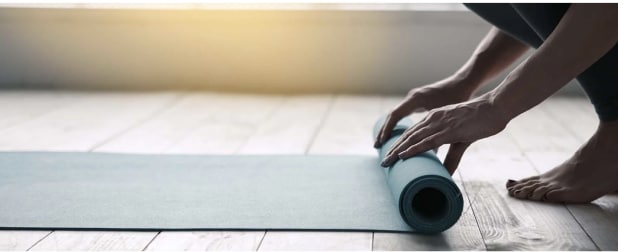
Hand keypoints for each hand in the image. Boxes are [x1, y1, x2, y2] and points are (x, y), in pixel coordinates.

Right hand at [374, 76, 475, 147]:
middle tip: (376, 146)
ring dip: (389, 129)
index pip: (395, 115)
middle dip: (384, 131)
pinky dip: (397, 124)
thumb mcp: (447, 117)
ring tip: (381, 143)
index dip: (387, 130)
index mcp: (416, 99)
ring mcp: (414, 99)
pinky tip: (395, 134)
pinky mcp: (418, 101)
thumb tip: (431, 154)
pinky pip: (403, 114)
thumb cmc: (458, 97)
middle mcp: (412, 98)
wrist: (463, 82)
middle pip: (392, 116)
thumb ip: (438, 132)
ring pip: (397, 115)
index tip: (381, 142)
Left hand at [380, 96, 509, 173]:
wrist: (496, 107)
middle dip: (394, 149)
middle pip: (408, 136)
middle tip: (382, 162)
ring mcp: (440, 123)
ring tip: (387, 162)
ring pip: (413, 138)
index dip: (399, 144)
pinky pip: (428, 141)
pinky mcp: (450, 130)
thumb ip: (452, 156)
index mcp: (434, 118)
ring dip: (398, 151)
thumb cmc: (481, 121)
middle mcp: (433, 119)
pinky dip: (413, 149)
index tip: (390, 155)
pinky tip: (403, 155)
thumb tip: (446, 172)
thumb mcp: (461, 139)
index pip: (412, 132)